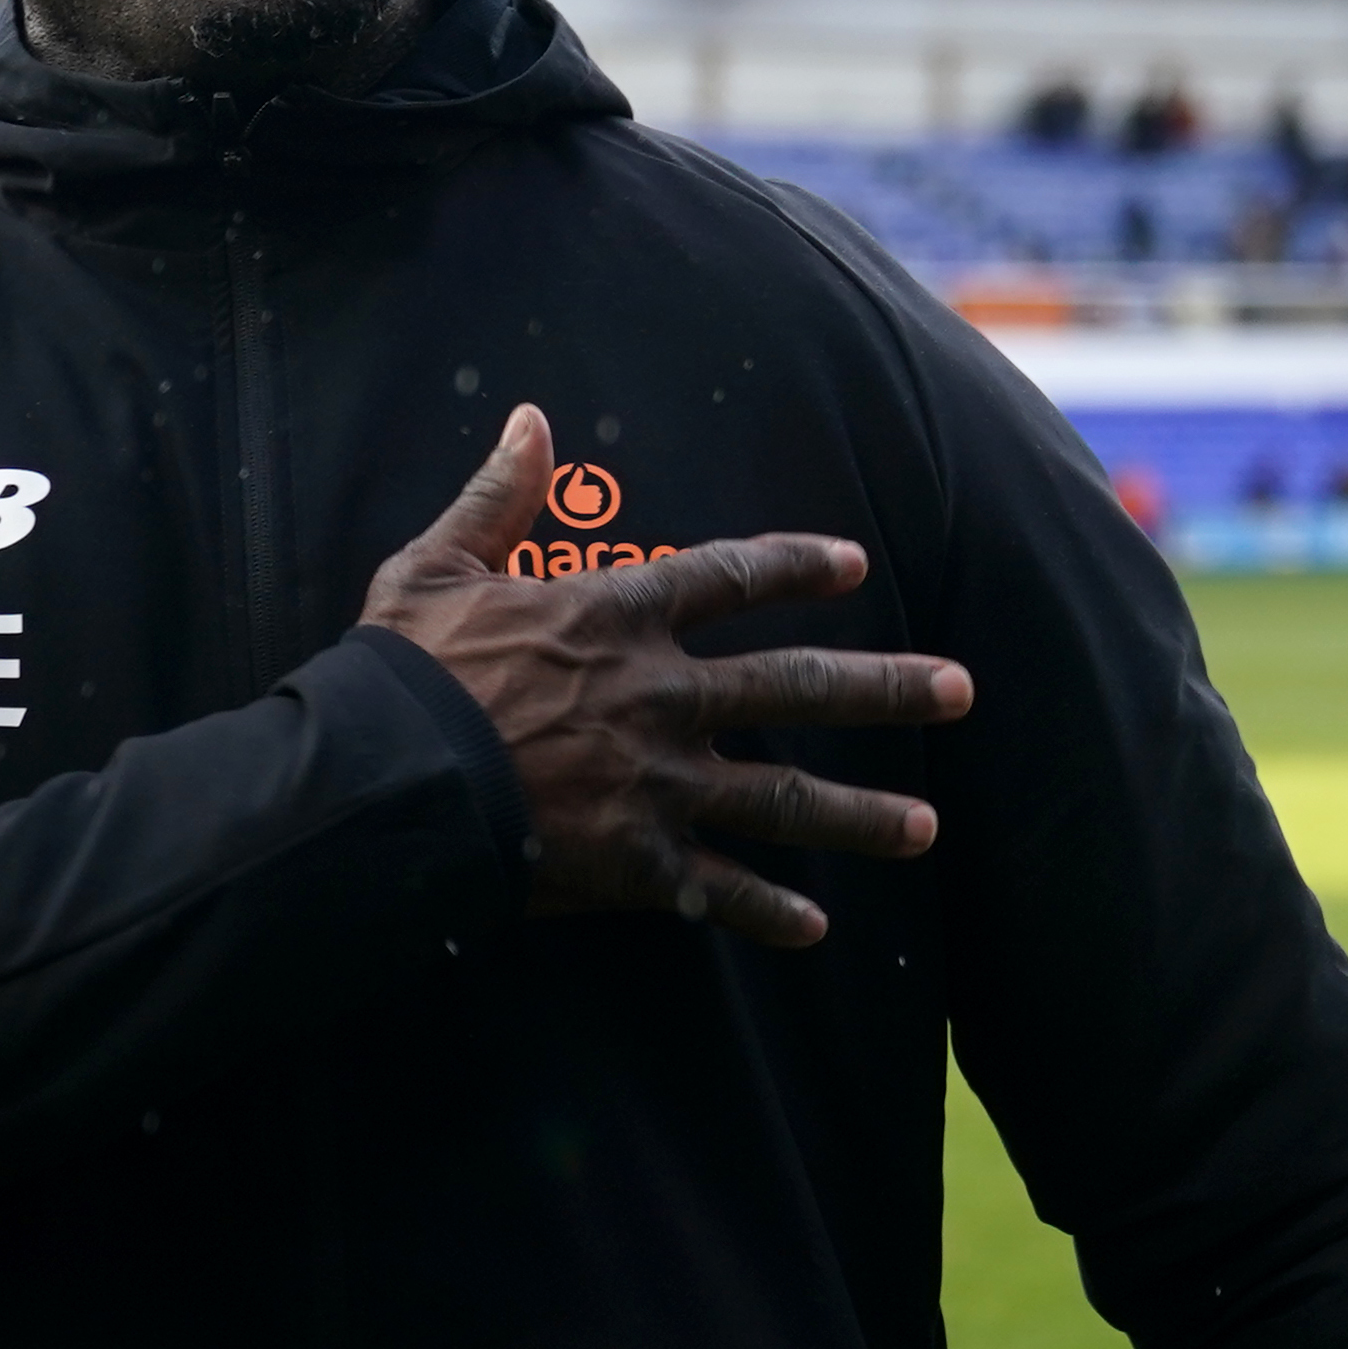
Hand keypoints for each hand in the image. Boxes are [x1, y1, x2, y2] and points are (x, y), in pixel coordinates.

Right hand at [357, 406, 969, 947]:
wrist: (386, 781)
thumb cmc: (401, 671)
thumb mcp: (439, 565)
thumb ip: (499, 496)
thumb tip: (530, 419)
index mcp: (618, 617)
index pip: (730, 576)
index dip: (795, 566)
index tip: (854, 563)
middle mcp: (662, 696)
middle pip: (796, 686)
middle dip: (885, 687)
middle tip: (961, 689)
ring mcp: (658, 784)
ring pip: (783, 799)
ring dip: (859, 815)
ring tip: (927, 827)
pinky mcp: (636, 863)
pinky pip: (718, 892)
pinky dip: (767, 913)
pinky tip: (816, 929)